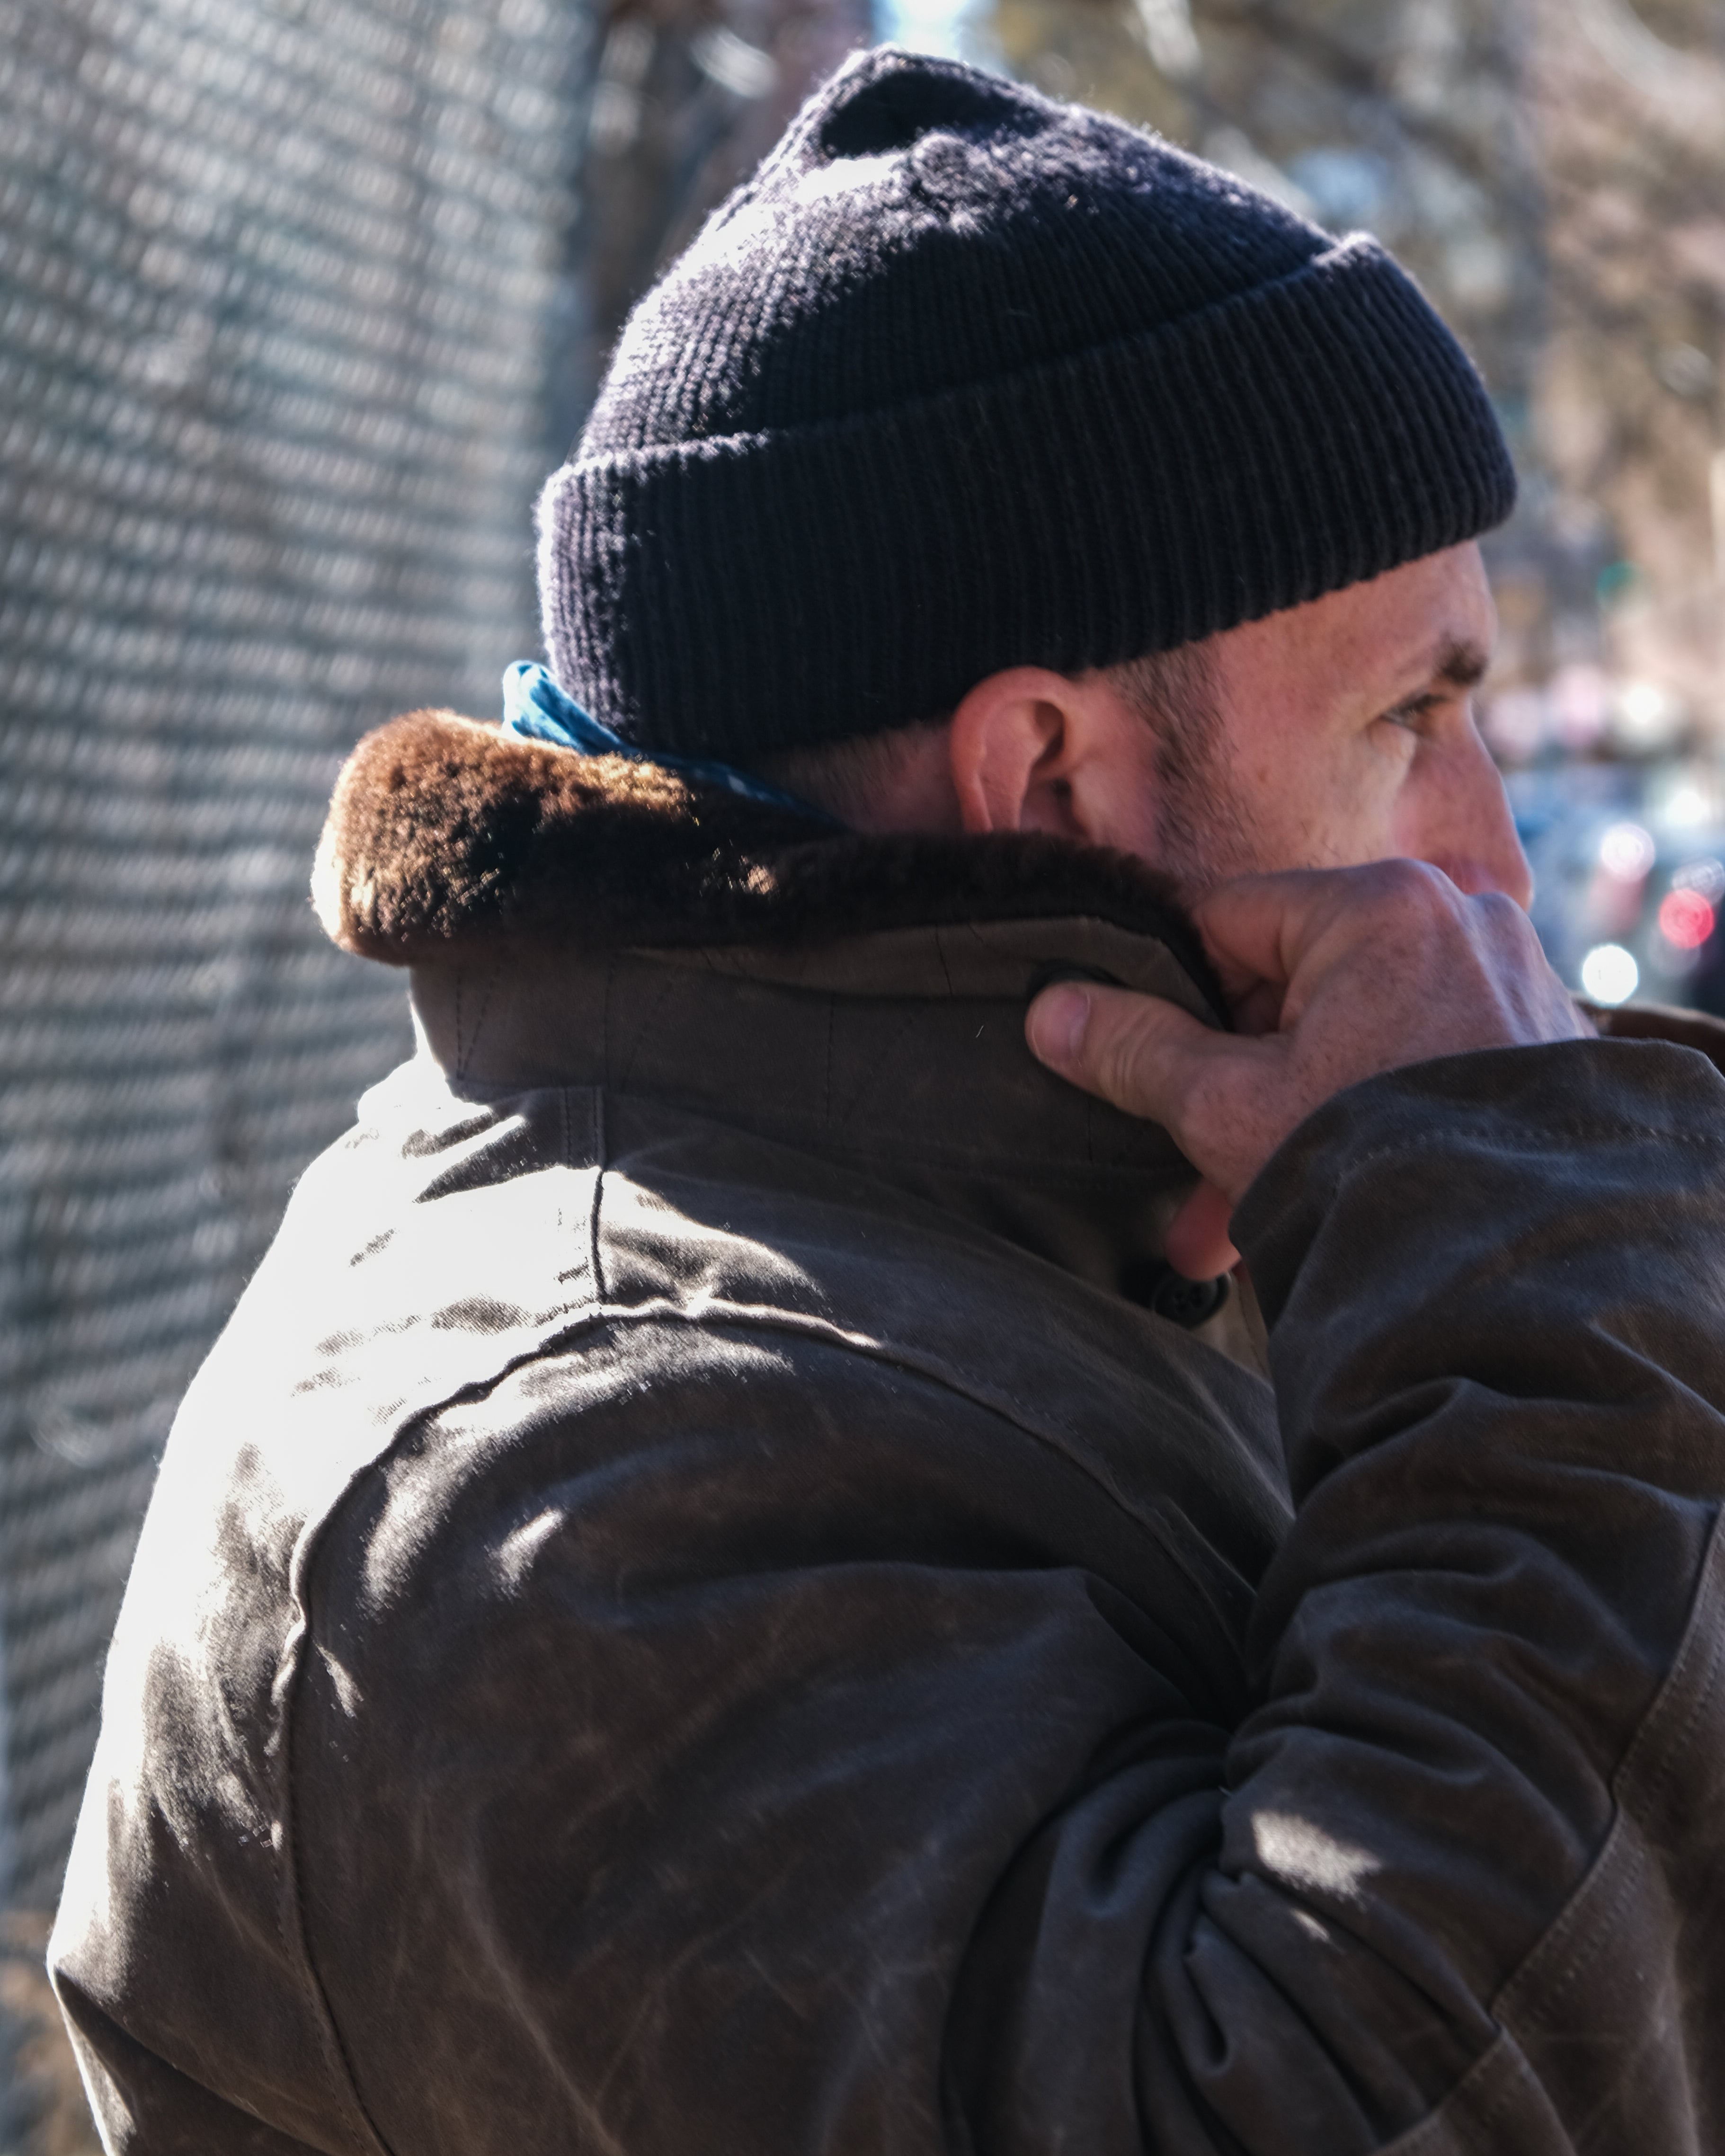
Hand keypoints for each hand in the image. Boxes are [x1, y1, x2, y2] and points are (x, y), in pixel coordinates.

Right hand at [1027, 861, 1586, 1278]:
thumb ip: (1134, 1049)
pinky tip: (1319, 1205)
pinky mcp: (1539, 1052)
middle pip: (1291, 987)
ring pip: (1350, 1041)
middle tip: (1181, 1166)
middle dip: (1228, 1086)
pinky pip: (1414, 1072)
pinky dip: (1362, 1126)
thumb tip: (1050, 1011)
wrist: (1518, 1278)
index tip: (1131, 1054)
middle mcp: (1458, 922)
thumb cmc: (1368, 1167)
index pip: (1226, 918)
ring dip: (1284, 1123)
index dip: (1165, 991)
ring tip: (1232, 1223)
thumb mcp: (1224, 1107)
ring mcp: (1509, 985)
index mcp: (1380, 906)